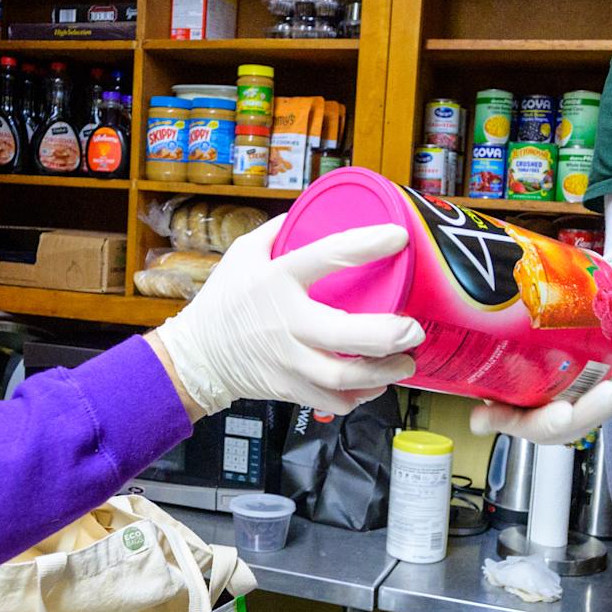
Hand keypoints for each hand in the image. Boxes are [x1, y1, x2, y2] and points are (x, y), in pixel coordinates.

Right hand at [149, 217, 422, 416]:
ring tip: (404, 364)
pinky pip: (331, 400)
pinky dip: (358, 397)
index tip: (398, 238)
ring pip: (342, 376)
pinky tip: (373, 384)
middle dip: (388, 334)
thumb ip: (278, 231)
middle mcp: (286, 322)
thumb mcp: (242, 253)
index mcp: (277, 279)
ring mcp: (288, 360)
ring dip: (382, 373)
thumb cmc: (224, 300)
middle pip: (343, 334)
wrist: (198, 355)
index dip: (366, 245)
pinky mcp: (290, 388)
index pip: (326, 256)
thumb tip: (314, 210)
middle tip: (413, 328)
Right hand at [469, 366, 611, 445]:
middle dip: (595, 406)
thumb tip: (477, 422)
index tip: (561, 414)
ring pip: (601, 409)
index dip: (551, 422)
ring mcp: (581, 417)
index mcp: (535, 428)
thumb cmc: (519, 398)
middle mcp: (561, 426)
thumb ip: (494, 417)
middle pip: (579, 419)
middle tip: (609, 390)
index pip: (541, 428)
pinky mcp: (596, 403)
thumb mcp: (502, 409)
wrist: (543, 389)